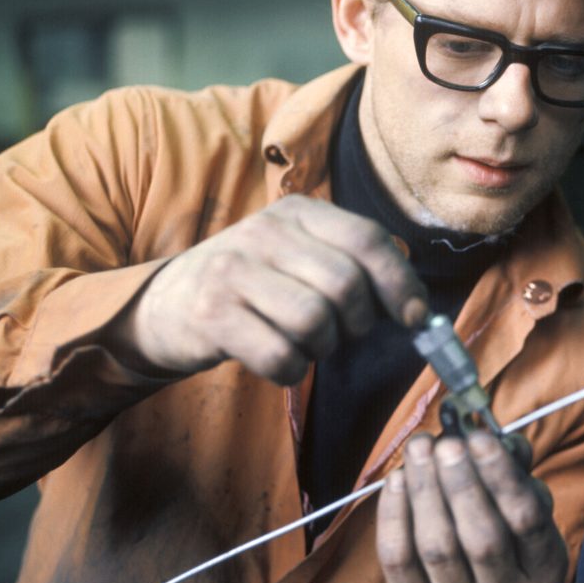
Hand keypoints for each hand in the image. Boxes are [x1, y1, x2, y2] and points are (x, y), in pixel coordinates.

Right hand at [115, 194, 428, 383]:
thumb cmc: (252, 286)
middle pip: (345, 284)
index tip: (413, 317)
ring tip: (304, 344)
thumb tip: (417, 307)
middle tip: (343, 334)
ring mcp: (233, 270)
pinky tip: (277, 360)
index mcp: (297, 212)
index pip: (367, 239)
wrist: (166, 305)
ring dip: (321, 348)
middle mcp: (264, 231)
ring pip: (315, 322)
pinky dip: (291, 370)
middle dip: (358, 323)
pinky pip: (280, 355)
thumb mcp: (299, 256)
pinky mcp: (211, 315)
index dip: (400, 283)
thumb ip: (354, 266)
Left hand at [376, 430, 568, 582]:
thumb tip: (490, 435)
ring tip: (419, 449)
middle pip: (482, 539)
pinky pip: (399, 560)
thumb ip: (514, 467)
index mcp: (544, 569)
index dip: (501, 476)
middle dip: (461, 484)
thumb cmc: (503, 532)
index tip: (480, 438)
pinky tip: (397, 478)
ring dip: (425, 491)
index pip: (526, 520)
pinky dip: (395, 515)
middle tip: (446, 443)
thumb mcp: (523, 503)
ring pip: (438, 548)